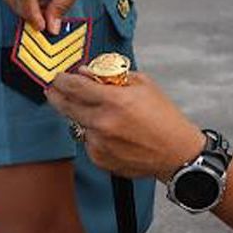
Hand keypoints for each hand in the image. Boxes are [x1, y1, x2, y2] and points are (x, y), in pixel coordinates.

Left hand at [46, 70, 205, 180]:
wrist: (176, 152)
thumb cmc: (164, 117)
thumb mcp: (143, 85)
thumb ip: (112, 76)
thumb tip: (85, 73)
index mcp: (114, 101)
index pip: (74, 86)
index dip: (61, 80)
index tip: (58, 77)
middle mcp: (103, 123)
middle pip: (65, 106)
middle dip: (57, 95)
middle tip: (55, 90)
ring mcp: (99, 143)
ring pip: (76, 125)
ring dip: (81, 116)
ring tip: (102, 115)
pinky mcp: (100, 159)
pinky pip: (87, 142)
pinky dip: (93, 135)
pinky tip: (112, 133)